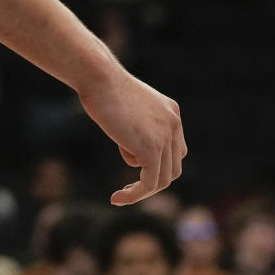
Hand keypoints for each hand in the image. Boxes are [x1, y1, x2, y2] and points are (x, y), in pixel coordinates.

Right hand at [78, 62, 186, 205]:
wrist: (98, 76)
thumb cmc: (102, 85)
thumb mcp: (128, 105)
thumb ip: (137, 125)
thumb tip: (133, 149)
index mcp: (171, 112)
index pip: (176, 149)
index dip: (159, 164)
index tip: (136, 171)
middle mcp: (174, 124)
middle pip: (173, 167)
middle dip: (152, 180)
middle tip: (129, 189)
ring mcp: (165, 137)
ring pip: (162, 179)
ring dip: (142, 192)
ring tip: (121, 195)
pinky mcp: (152, 149)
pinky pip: (149, 183)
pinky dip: (134, 195)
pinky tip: (117, 198)